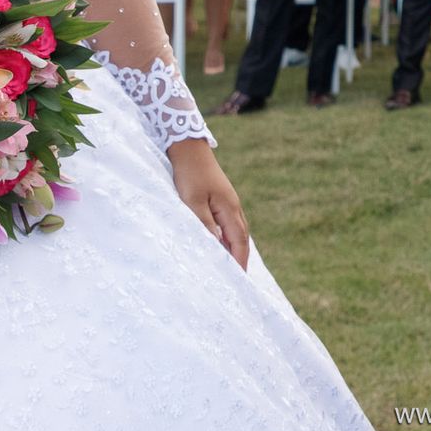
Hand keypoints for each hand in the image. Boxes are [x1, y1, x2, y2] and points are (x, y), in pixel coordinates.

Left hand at [168, 139, 249, 268]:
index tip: (239, 282)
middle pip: (242, 239)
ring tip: (228, 268)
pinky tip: (218, 245)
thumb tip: (216, 247)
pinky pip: (227, 225)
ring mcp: (227, 203)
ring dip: (234, 250)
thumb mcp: (193, 202)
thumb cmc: (190, 175)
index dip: (240, 263)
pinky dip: (226, 239)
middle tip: (236, 281)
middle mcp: (233, 208)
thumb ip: (205, 225)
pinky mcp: (219, 199)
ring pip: (235, 232)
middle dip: (240, 260)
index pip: (239, 243)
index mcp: (230, 210)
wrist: (188, 148)